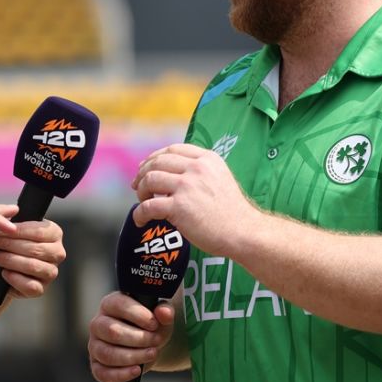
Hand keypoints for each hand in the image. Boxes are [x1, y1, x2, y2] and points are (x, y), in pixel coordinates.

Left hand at [0, 219, 64, 300]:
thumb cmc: (8, 243)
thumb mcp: (9, 227)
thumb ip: (10, 217)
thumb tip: (12, 210)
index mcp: (54, 234)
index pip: (39, 232)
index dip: (18, 231)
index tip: (1, 230)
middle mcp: (57, 253)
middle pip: (35, 249)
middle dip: (10, 245)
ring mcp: (51, 272)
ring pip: (33, 266)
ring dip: (10, 260)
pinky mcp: (41, 288)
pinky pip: (31, 286)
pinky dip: (15, 279)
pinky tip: (4, 272)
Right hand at [87, 292, 175, 381]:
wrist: (149, 345)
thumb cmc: (151, 325)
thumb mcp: (160, 315)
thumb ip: (164, 310)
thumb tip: (165, 313)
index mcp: (110, 304)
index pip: (117, 305)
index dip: (137, 315)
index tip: (154, 324)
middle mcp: (98, 324)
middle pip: (112, 332)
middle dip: (139, 338)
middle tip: (156, 340)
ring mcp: (95, 346)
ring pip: (107, 354)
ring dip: (134, 356)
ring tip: (152, 354)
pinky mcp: (96, 365)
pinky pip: (102, 373)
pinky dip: (121, 374)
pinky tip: (137, 370)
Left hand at [131, 143, 254, 256]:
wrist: (243, 231)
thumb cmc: (232, 211)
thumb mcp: (220, 178)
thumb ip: (200, 171)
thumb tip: (172, 174)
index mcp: (207, 159)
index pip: (173, 150)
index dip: (154, 157)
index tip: (146, 167)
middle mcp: (196, 168)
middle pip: (158, 162)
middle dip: (143, 173)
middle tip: (137, 185)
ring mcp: (187, 186)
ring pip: (150, 179)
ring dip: (141, 191)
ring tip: (143, 201)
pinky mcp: (179, 207)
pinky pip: (148, 206)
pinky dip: (139, 214)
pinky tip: (140, 220)